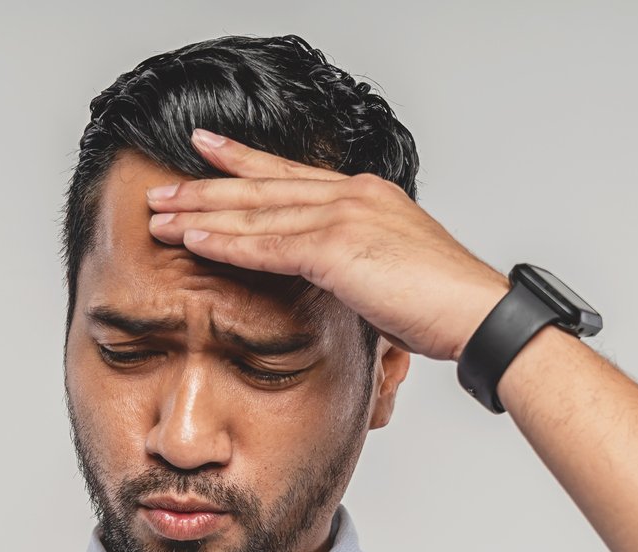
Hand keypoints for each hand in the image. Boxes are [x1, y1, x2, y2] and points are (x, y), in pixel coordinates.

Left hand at [143, 127, 513, 364]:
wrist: (480, 313)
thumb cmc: (448, 305)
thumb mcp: (395, 272)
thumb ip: (359, 266)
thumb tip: (340, 282)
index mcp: (368, 195)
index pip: (292, 174)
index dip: (245, 162)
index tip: (207, 151)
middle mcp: (353, 195)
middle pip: (264, 186)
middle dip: (206, 188)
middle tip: (161, 188)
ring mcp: (345, 216)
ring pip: (257, 212)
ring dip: (202, 215)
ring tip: (158, 217)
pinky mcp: (338, 248)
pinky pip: (268, 245)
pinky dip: (226, 243)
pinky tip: (191, 243)